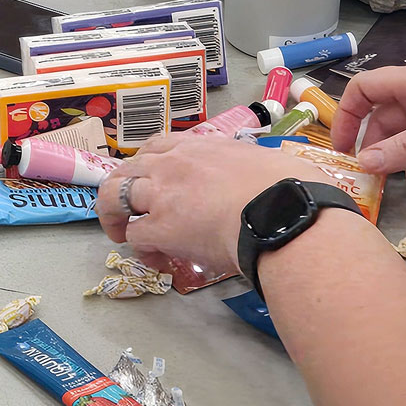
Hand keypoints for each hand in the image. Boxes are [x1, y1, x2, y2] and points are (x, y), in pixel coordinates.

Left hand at [96, 133, 301, 276]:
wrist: (285, 213)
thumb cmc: (290, 189)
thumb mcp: (266, 160)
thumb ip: (251, 166)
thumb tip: (268, 176)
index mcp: (199, 146)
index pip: (157, 145)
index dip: (146, 164)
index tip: (147, 178)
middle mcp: (172, 164)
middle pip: (126, 170)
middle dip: (119, 190)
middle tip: (123, 211)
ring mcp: (162, 193)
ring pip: (115, 198)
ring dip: (115, 218)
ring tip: (121, 235)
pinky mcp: (160, 226)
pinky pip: (135, 236)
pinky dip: (141, 250)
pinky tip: (157, 260)